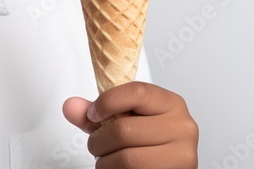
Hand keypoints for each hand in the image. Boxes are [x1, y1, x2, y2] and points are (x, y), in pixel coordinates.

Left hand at [62, 81, 198, 167]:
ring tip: (109, 161)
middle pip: (124, 129)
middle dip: (99, 141)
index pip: (137, 92)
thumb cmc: (148, 145)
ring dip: (105, 163)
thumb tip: (70, 106)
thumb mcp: (126, 122)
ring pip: (126, 159)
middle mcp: (182, 127)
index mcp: (171, 104)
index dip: (107, 102)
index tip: (93, 113)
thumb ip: (98, 114)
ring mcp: (182, 155)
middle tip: (98, 145)